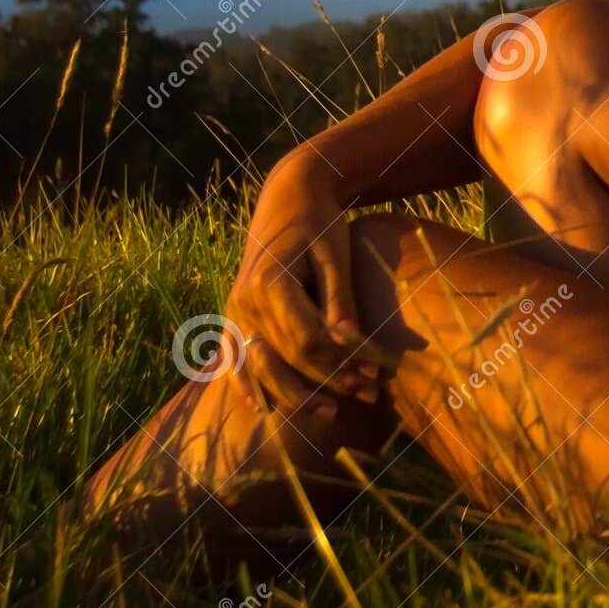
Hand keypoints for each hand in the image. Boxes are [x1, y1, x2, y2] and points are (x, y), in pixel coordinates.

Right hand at [224, 153, 382, 414]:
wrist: (288, 194)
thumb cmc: (319, 221)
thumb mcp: (335, 252)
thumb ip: (339, 297)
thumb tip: (351, 340)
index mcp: (270, 283)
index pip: (307, 340)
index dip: (342, 361)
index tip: (374, 372)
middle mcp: (245, 301)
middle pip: (287, 359)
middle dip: (329, 382)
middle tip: (367, 394)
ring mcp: (235, 310)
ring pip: (262, 368)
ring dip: (296, 395)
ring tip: (332, 412)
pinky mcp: (233, 313)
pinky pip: (235, 358)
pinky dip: (247, 385)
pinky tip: (264, 408)